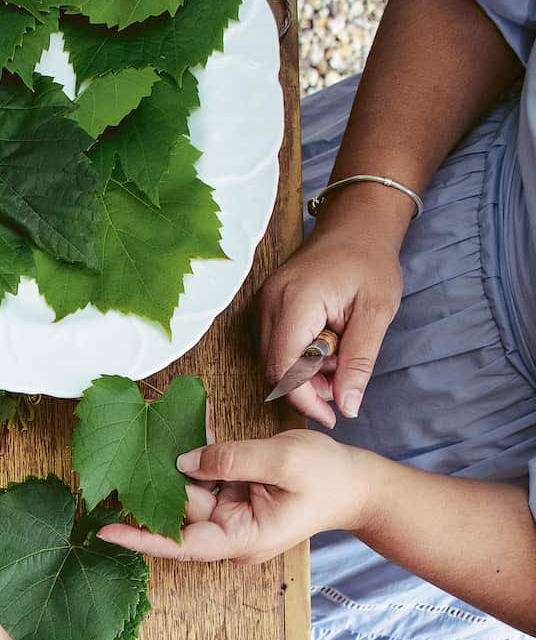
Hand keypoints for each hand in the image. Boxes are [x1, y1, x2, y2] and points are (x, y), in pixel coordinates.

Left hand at [96, 430, 374, 565]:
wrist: (356, 484)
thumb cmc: (328, 478)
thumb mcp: (283, 461)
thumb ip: (233, 460)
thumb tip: (184, 459)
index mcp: (242, 538)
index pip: (182, 545)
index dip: (143, 539)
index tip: (106, 531)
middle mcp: (230, 532)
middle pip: (182, 511)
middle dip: (160, 482)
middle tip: (131, 452)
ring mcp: (231, 514)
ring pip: (192, 489)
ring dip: (181, 460)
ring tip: (161, 428)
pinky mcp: (234, 495)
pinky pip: (208, 475)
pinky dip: (201, 452)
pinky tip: (194, 423)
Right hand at [258, 192, 404, 427]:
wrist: (356, 223)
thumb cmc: (369, 260)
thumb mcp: (376, 312)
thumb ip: (359, 362)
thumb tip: (347, 407)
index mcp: (296, 301)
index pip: (286, 368)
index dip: (306, 399)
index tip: (331, 416)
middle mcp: (270, 303)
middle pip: (277, 369)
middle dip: (309, 386)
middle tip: (345, 381)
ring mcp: (264, 304)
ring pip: (276, 361)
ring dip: (307, 372)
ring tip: (341, 355)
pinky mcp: (268, 306)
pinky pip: (278, 346)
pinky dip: (302, 356)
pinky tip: (328, 346)